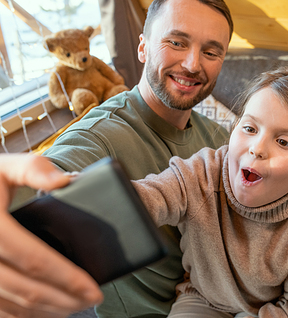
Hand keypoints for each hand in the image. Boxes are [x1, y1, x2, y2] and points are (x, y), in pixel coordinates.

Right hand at [0, 154, 102, 316]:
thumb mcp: (4, 168)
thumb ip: (34, 170)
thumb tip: (63, 181)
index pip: (35, 260)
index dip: (67, 277)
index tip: (94, 288)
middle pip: (27, 290)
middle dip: (65, 300)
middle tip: (93, 299)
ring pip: (13, 304)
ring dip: (48, 310)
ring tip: (76, 306)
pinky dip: (24, 314)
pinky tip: (46, 310)